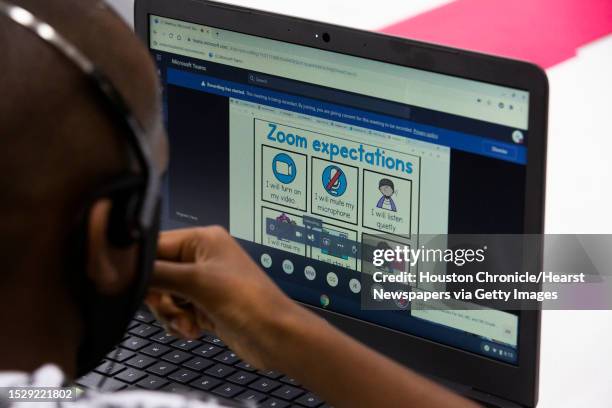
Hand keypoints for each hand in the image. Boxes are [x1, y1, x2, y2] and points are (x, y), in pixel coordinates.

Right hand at [146, 226, 310, 368]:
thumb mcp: (197, 283)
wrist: (275, 336)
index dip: (143, 269)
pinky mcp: (204, 303)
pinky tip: (195, 329)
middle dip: (161, 298)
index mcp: (202, 239)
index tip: (136, 287)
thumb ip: (158, 274)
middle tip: (175, 308)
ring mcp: (203, 282)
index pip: (154, 246)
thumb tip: (126, 267)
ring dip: (170, 314)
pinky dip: (179, 323)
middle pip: (155, 274)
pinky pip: (175, 311)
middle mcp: (202, 257)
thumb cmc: (251, 302)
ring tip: (188, 322)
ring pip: (163, 295)